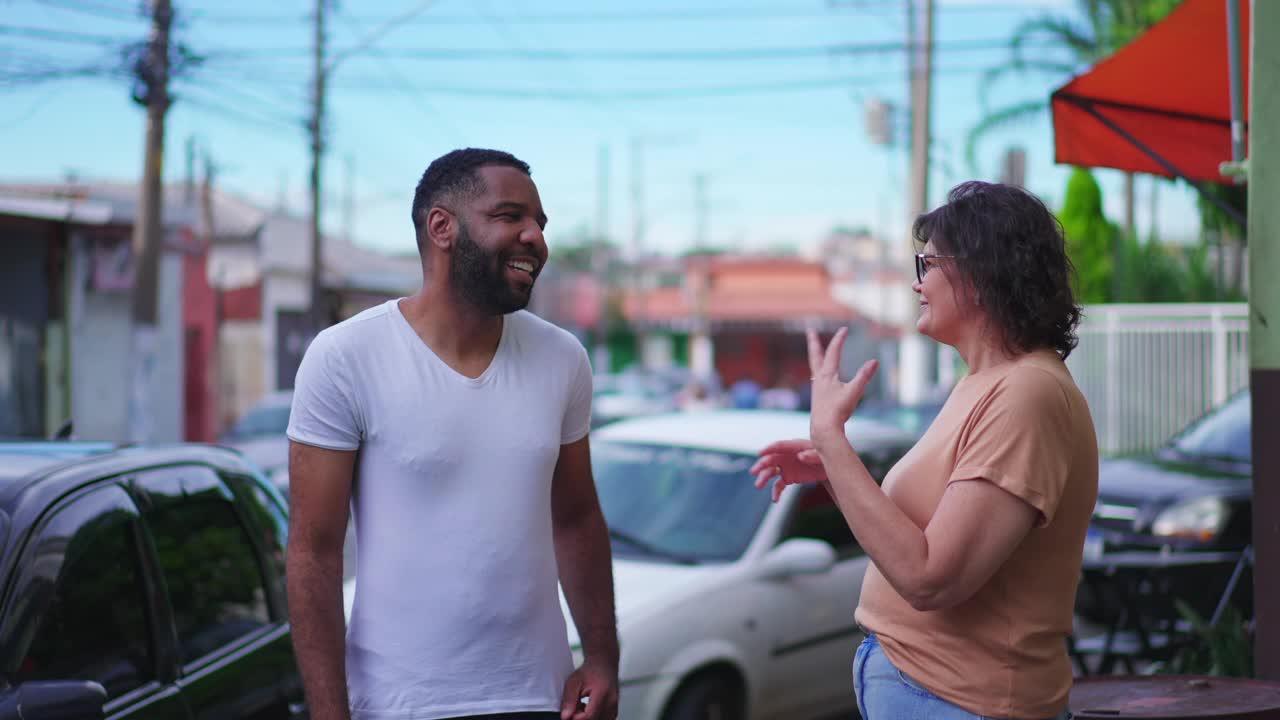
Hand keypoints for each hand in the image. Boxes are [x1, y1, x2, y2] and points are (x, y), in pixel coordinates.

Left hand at [560, 657, 618, 719]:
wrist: (603, 663)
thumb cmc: (590, 670)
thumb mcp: (574, 682)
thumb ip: (569, 700)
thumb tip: (565, 717)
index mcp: (602, 694)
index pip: (588, 716)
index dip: (576, 717)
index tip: (570, 711)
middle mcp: (611, 702)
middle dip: (581, 717)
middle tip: (575, 706)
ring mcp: (614, 707)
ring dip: (589, 718)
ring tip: (582, 706)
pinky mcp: (614, 710)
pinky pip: (604, 719)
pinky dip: (595, 717)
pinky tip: (588, 708)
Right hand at [751, 439, 825, 501]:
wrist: (828, 468)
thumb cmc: (824, 458)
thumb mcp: (822, 456)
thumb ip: (812, 455)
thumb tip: (800, 456)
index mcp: (794, 447)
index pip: (779, 446)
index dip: (769, 449)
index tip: (759, 453)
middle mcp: (786, 456)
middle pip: (771, 459)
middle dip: (762, 465)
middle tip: (754, 472)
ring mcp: (786, 467)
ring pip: (771, 472)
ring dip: (764, 478)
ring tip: (758, 485)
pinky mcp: (788, 478)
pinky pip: (778, 485)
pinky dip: (775, 492)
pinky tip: (775, 499)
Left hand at [807, 327, 877, 443]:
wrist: (823, 430)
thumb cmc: (838, 412)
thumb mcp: (854, 392)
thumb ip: (864, 377)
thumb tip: (874, 361)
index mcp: (827, 375)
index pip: (833, 353)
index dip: (839, 340)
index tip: (844, 329)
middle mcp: (819, 379)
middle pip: (815, 356)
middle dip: (814, 342)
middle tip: (810, 331)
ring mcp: (817, 389)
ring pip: (815, 367)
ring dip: (816, 357)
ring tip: (816, 351)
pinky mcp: (818, 398)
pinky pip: (817, 379)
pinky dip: (819, 372)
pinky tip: (821, 378)